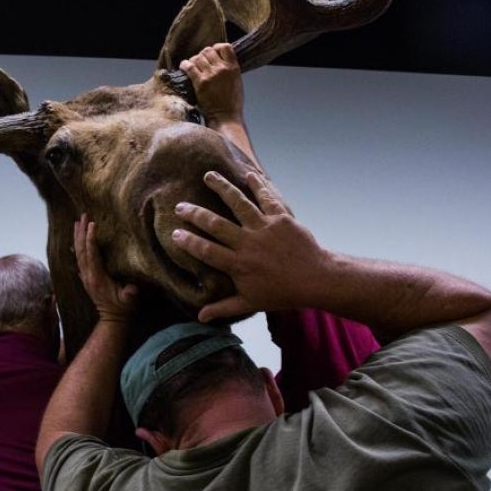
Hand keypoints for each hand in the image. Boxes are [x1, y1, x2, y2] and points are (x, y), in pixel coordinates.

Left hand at [74, 215, 138, 323]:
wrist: (112, 319)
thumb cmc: (123, 308)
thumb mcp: (129, 301)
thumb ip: (129, 294)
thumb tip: (132, 289)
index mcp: (97, 277)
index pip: (92, 254)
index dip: (91, 239)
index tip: (92, 224)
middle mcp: (88, 275)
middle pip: (81, 250)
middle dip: (81, 232)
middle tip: (82, 216)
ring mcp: (85, 276)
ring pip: (78, 253)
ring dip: (77, 237)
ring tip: (76, 222)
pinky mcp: (86, 277)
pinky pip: (78, 259)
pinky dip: (77, 247)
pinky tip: (76, 241)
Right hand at [171, 171, 331, 321]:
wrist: (315, 279)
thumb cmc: (282, 293)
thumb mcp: (250, 303)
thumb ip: (224, 307)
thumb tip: (200, 317)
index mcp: (238, 265)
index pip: (207, 251)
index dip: (189, 242)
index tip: (174, 233)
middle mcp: (248, 243)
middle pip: (216, 224)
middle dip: (196, 213)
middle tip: (180, 206)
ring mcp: (264, 228)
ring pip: (239, 203)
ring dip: (222, 188)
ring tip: (208, 176)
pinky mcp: (281, 218)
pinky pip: (266, 198)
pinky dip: (258, 184)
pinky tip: (247, 173)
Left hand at [180, 43, 243, 127]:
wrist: (225, 117)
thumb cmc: (232, 103)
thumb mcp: (236, 82)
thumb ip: (229, 69)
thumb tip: (220, 61)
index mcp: (233, 67)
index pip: (225, 47)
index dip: (217, 48)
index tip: (213, 53)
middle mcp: (222, 69)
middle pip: (208, 50)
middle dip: (203, 54)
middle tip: (201, 62)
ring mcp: (210, 75)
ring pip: (198, 57)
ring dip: (194, 60)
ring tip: (192, 66)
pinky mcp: (200, 82)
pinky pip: (189, 67)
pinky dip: (185, 65)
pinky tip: (184, 67)